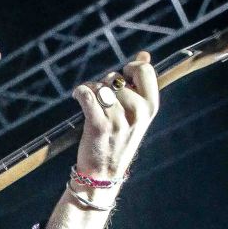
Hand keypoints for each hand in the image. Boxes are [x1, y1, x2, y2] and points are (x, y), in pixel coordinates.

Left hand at [73, 51, 159, 182]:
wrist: (103, 173)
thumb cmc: (118, 141)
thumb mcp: (136, 115)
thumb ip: (141, 84)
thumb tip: (144, 55)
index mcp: (150, 107)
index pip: (144, 71)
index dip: (130, 69)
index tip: (122, 77)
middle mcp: (137, 113)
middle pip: (116, 79)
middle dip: (106, 85)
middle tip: (103, 101)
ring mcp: (118, 120)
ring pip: (100, 87)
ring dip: (92, 91)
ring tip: (91, 105)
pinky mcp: (99, 126)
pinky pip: (88, 95)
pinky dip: (80, 91)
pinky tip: (77, 94)